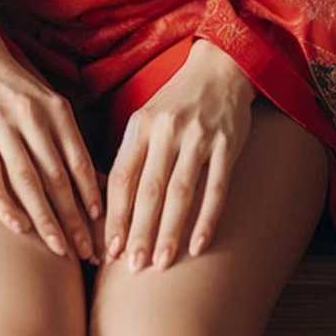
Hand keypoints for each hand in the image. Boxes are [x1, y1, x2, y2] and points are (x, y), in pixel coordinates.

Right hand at [0, 15, 102, 260]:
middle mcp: (33, 118)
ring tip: (60, 250)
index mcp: (56, 109)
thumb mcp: (45, 100)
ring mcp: (3, 124)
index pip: (80, 162)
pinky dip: (6, 202)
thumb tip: (91, 177)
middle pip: (59, 177)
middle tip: (90, 254)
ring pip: (29, 180)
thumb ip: (65, 136)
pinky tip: (18, 226)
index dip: (94, 198)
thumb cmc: (12, 80)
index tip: (105, 229)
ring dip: (47, 219)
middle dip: (76, 219)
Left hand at [103, 38, 254, 271]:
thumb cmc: (175, 103)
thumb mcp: (146, 120)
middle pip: (149, 190)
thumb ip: (131, 156)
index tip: (108, 249)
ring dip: (170, 232)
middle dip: (139, 232)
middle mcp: (167, 131)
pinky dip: (206, 219)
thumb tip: (109, 208)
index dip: (115, 216)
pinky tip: (198, 245)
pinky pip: (216, 188)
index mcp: (141, 125)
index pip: (122, 177)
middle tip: (133, 267)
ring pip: (181, 193)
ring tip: (161, 263)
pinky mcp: (228, 144)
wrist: (219, 69)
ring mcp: (199, 137)